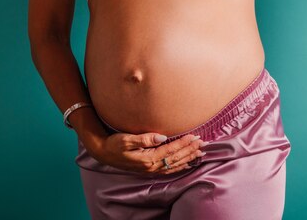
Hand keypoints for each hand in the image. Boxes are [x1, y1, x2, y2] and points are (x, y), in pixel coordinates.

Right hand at [89, 132, 206, 174]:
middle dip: (190, 150)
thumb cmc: (114, 143)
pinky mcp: (149, 169)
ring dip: (188, 158)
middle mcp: (151, 166)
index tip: (194, 136)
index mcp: (147, 158)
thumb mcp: (126, 139)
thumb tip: (162, 136)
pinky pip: (168, 170)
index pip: (170, 150)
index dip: (183, 143)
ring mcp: (150, 169)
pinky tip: (187, 163)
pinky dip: (180, 166)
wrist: (103, 152)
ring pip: (174, 165)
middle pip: (175, 158)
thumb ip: (144, 138)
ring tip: (200, 152)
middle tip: (203, 143)